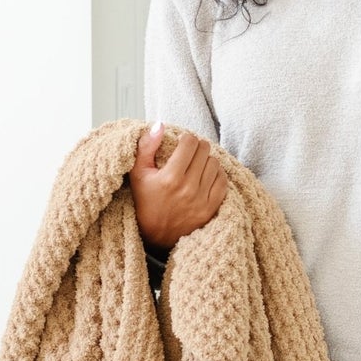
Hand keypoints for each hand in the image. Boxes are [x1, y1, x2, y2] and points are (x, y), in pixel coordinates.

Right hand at [129, 123, 227, 250]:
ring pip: (215, 164)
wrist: (156, 235)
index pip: (190, 143)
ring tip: (197, 164)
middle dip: (197, 147)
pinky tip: (206, 176)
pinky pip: (223, 181)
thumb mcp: (138, 173)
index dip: (186, 139)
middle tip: (190, 152)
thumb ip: (146, 146)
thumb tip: (160, 125)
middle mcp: (188, 188)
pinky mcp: (211, 208)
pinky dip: (216, 175)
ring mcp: (202, 200)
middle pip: (204, 151)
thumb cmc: (145, 202)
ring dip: (207, 160)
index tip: (181, 143)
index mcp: (170, 178)